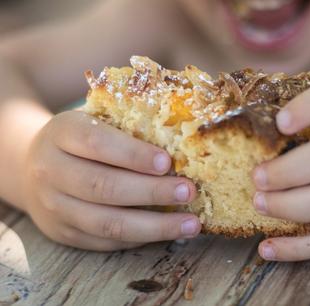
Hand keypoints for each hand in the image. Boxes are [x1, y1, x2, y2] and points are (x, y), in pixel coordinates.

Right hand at [23, 110, 200, 250]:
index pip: (97, 143)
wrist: (34, 166)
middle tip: (188, 192)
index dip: (133, 154)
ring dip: (155, 226)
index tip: (167, 162)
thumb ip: (127, 126)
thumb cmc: (81, 140)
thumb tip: (183, 141)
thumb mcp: (93, 120)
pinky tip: (168, 232)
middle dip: (152, 192)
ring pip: (107, 223)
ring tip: (191, 224)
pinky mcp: (64, 233)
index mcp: (62, 133)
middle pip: (104, 187)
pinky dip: (141, 238)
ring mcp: (55, 207)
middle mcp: (51, 171)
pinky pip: (107, 241)